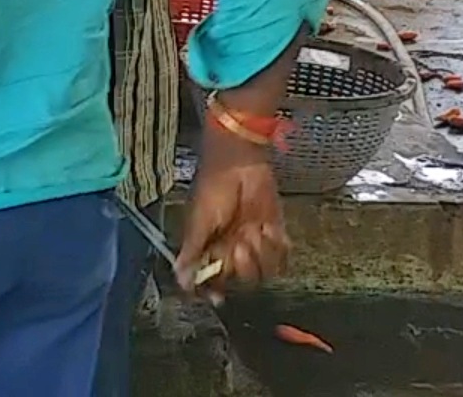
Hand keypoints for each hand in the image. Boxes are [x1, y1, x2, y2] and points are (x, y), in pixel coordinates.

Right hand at [174, 150, 290, 300]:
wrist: (239, 164)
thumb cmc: (213, 189)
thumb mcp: (198, 222)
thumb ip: (193, 252)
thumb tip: (181, 280)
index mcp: (210, 249)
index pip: (212, 279)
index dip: (214, 290)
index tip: (218, 298)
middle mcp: (232, 250)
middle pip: (241, 280)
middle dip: (241, 266)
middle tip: (238, 243)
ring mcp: (255, 244)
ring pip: (264, 272)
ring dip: (260, 253)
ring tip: (254, 230)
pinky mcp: (275, 234)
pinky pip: (282, 258)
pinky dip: (277, 247)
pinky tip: (268, 228)